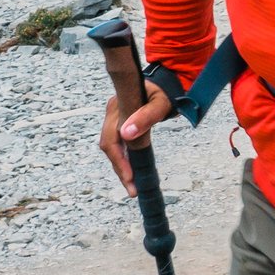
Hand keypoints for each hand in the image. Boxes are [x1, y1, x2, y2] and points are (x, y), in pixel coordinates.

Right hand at [98, 80, 173, 196]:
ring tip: (132, 186)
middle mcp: (111, 112)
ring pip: (111, 148)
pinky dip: (123, 159)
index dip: (117, 159)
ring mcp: (113, 117)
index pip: (111, 138)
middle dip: (120, 169)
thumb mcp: (161, 103)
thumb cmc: (165, 93)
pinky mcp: (118, 123)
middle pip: (108, 146)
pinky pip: (117, 145)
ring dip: (121, 167)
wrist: (165, 84)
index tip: (129, 176)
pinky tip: (131, 172)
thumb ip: (147, 117)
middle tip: (133, 190)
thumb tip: (126, 134)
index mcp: (118, 106)